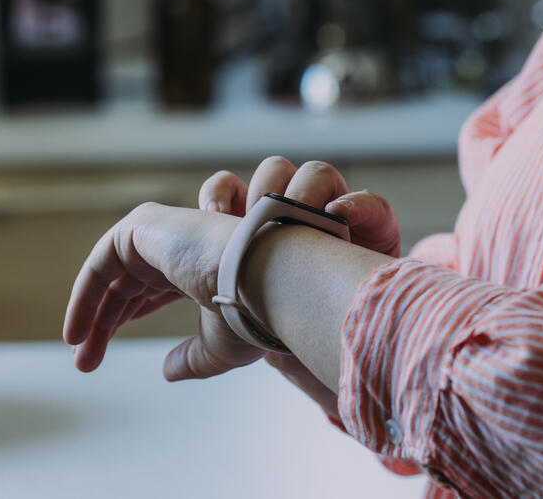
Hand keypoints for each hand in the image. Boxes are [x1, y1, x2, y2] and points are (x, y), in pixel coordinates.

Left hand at [63, 202, 264, 379]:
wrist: (265, 280)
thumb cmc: (253, 314)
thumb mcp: (218, 347)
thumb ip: (191, 358)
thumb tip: (166, 371)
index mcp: (202, 269)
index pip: (152, 291)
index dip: (125, 320)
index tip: (99, 357)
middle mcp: (181, 247)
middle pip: (126, 285)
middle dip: (102, 323)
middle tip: (84, 363)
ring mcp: (163, 232)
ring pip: (111, 274)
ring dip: (89, 313)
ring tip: (78, 353)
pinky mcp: (144, 224)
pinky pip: (102, 260)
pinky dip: (84, 293)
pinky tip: (78, 330)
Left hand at [196, 157, 401, 413]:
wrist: (338, 340)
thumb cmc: (286, 330)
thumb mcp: (234, 342)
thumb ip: (202, 351)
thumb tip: (167, 371)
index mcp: (254, 228)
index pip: (229, 188)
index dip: (218, 193)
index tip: (207, 214)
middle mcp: (295, 213)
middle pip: (274, 171)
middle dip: (261, 189)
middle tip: (250, 218)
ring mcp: (335, 215)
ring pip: (318, 174)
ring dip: (304, 190)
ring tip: (294, 218)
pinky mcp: (374, 226)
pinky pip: (370, 203)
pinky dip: (355, 204)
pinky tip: (338, 215)